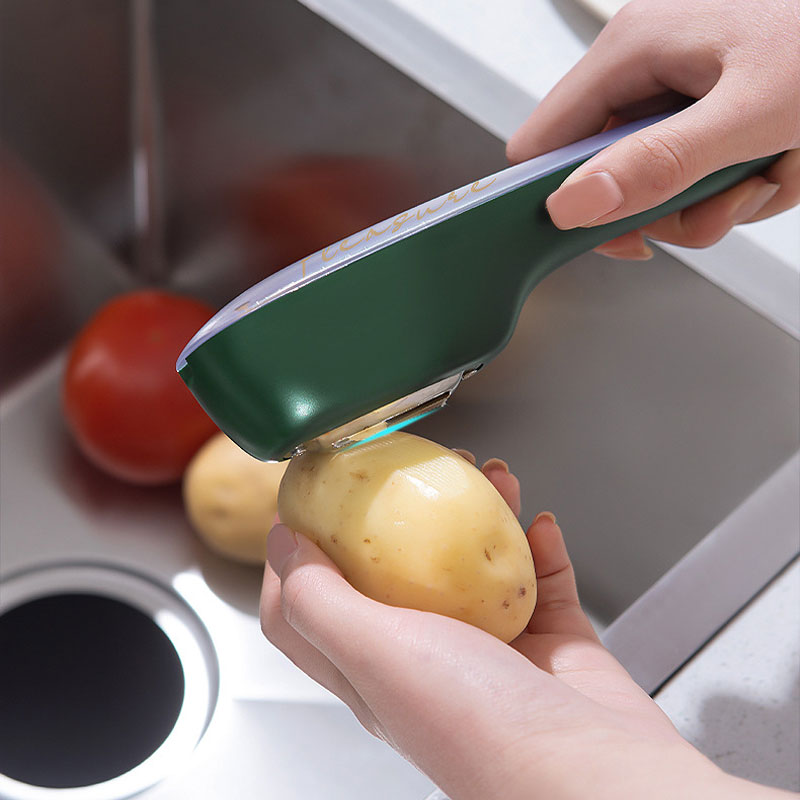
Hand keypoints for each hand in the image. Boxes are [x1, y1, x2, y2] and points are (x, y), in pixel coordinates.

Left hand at [260, 454, 784, 798]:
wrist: (590, 771)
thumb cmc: (476, 725)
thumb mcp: (373, 652)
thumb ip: (316, 599)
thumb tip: (282, 543)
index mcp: (372, 668)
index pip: (310, 608)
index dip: (298, 554)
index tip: (310, 501)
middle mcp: (427, 659)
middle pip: (399, 569)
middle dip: (403, 512)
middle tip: (420, 467)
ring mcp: (491, 652)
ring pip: (474, 566)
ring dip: (481, 515)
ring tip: (492, 476)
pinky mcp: (549, 646)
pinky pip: (540, 580)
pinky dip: (538, 546)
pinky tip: (539, 522)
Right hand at [506, 0, 799, 259]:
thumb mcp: (752, 111)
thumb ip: (658, 162)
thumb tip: (575, 205)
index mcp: (632, 50)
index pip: (542, 147)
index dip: (561, 200)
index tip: (611, 232)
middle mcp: (647, 68)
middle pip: (610, 178)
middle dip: (672, 206)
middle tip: (726, 197)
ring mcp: (683, 89)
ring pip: (663, 186)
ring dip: (722, 199)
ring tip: (779, 164)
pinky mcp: (715, 108)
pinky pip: (703, 174)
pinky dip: (748, 183)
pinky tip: (786, 156)